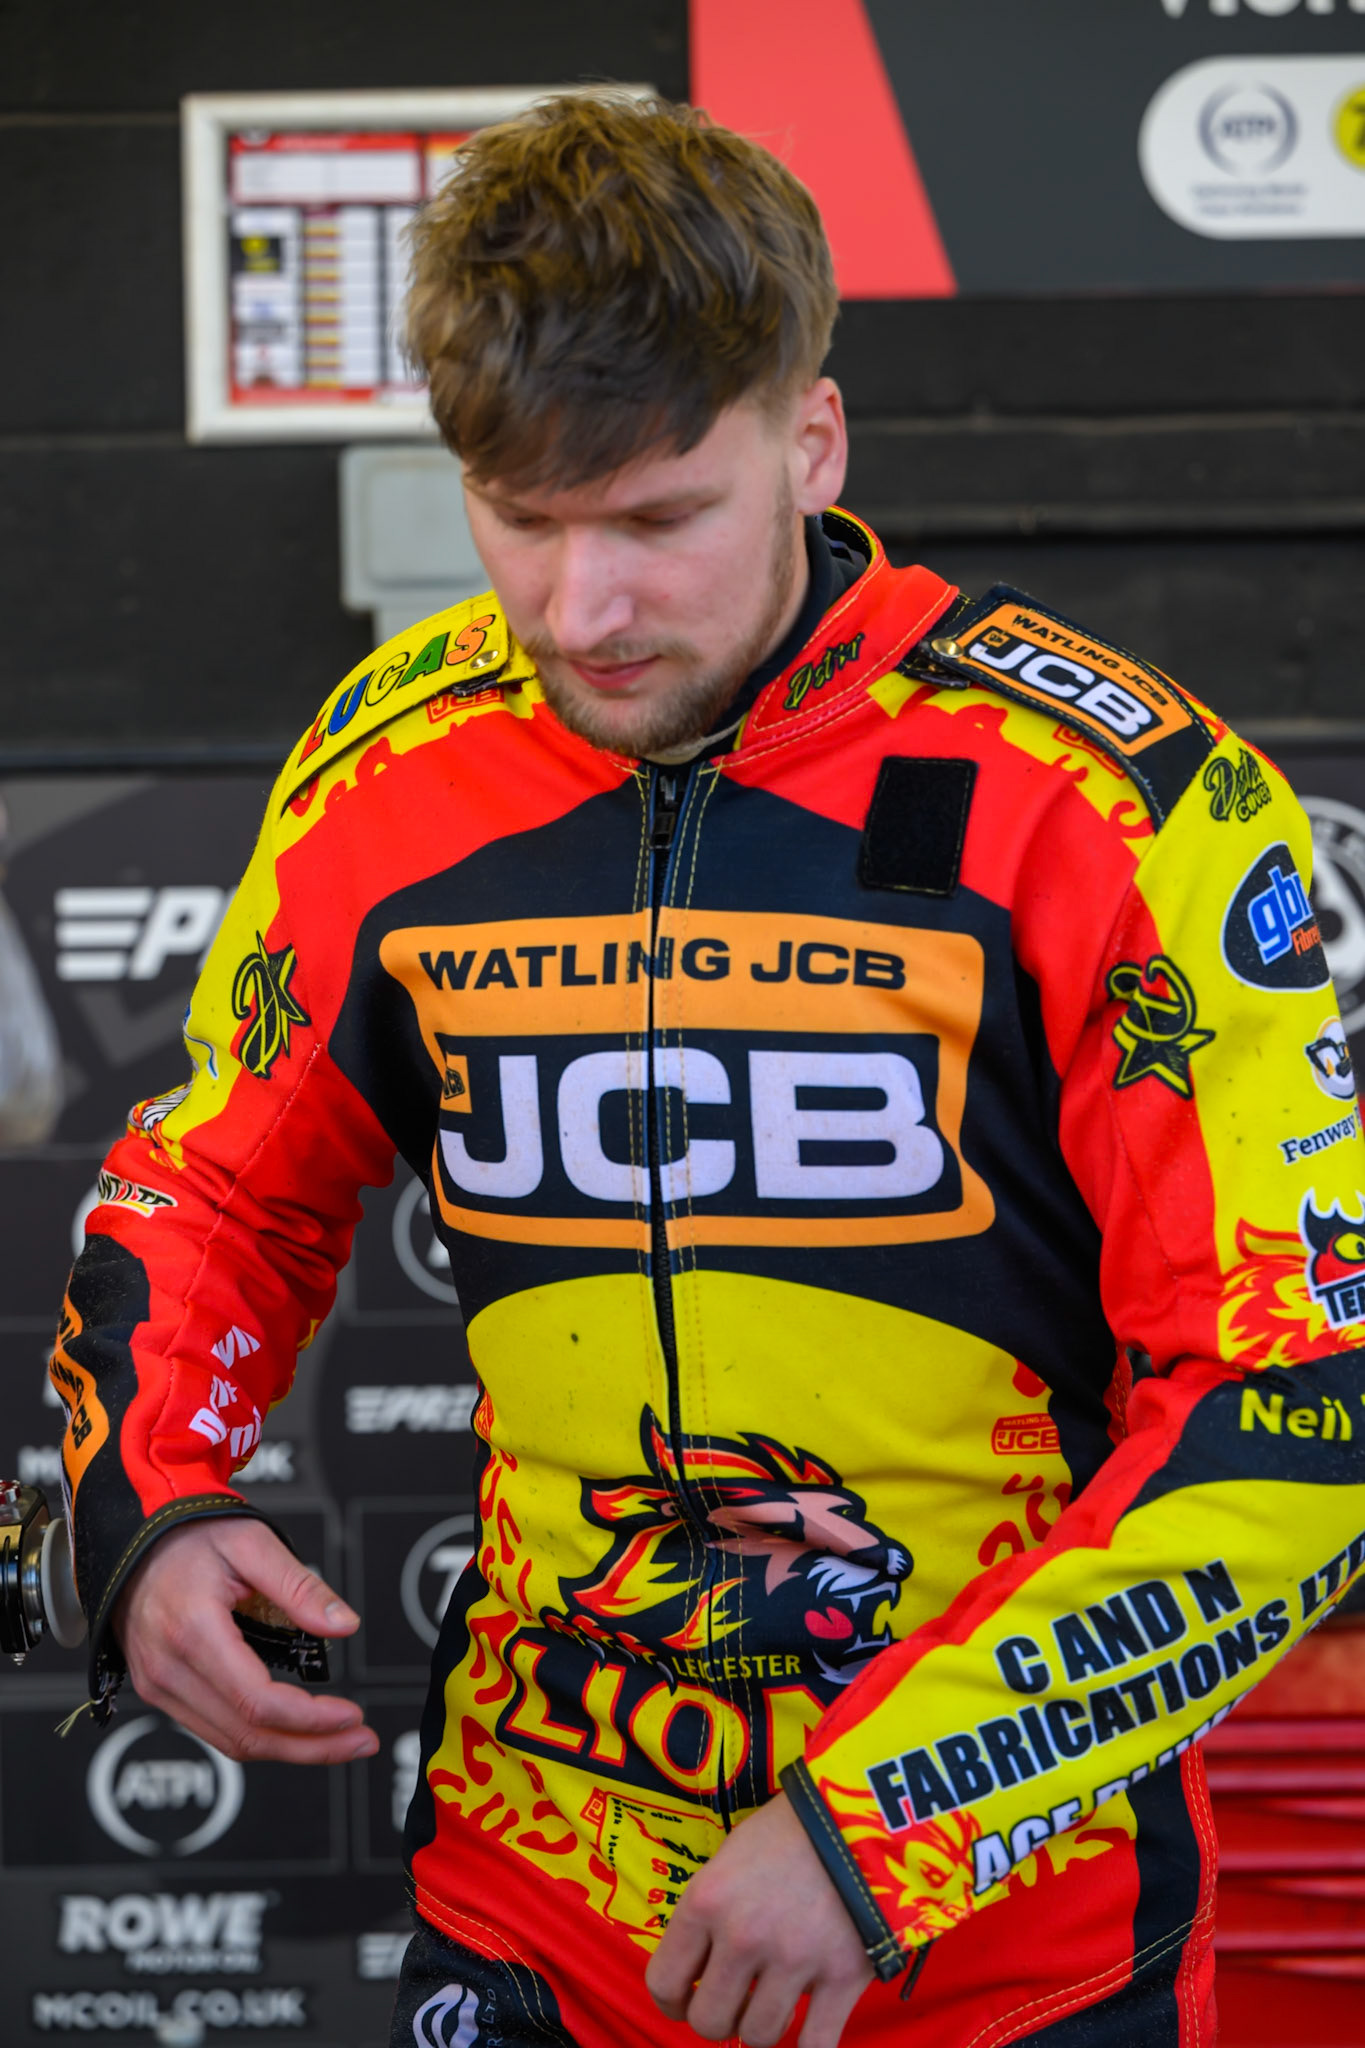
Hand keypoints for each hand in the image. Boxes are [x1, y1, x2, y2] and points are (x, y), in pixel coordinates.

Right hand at [114, 1517, 378, 1764]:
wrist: (135, 1538)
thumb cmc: (191, 1535)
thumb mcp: (252, 1543)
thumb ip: (300, 1586)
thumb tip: (344, 1623)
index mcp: (193, 1630)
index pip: (257, 1702)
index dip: (310, 1719)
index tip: (351, 1716)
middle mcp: (168, 1668)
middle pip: (246, 1735)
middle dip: (310, 1746)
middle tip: (359, 1741)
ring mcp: (158, 1685)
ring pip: (229, 1742)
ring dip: (288, 1749)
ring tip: (337, 1740)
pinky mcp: (158, 1690)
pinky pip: (212, 1729)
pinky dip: (258, 1736)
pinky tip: (293, 1728)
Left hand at [646, 1791, 872, 2047]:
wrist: (864, 1809)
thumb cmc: (793, 1827)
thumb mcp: (733, 1855)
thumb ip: (711, 1910)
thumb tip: (701, 1963)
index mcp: (706, 1901)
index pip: (663, 1983)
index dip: (671, 2002)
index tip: (685, 2000)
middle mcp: (742, 1937)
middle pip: (709, 2022)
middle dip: (719, 2018)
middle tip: (734, 2003)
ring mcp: (792, 1961)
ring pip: (758, 2037)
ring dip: (762, 2028)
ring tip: (773, 2004)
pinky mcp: (841, 1977)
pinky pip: (815, 2046)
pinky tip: (808, 2034)